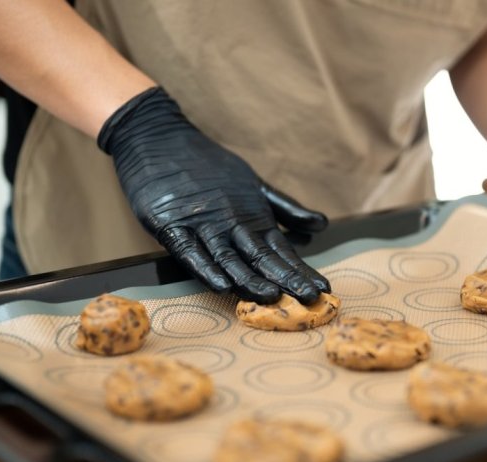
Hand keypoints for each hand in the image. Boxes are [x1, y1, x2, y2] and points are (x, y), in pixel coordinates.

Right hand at [98, 87, 329, 303]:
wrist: (161, 139)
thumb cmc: (209, 166)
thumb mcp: (254, 185)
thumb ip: (285, 209)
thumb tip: (321, 226)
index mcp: (253, 217)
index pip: (281, 250)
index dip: (301, 270)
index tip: (324, 288)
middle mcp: (231, 223)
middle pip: (261, 257)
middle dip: (286, 278)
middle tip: (310, 297)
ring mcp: (201, 225)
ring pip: (228, 258)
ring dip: (249, 278)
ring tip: (271, 296)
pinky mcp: (170, 225)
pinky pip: (189, 251)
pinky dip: (204, 267)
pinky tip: (220, 284)